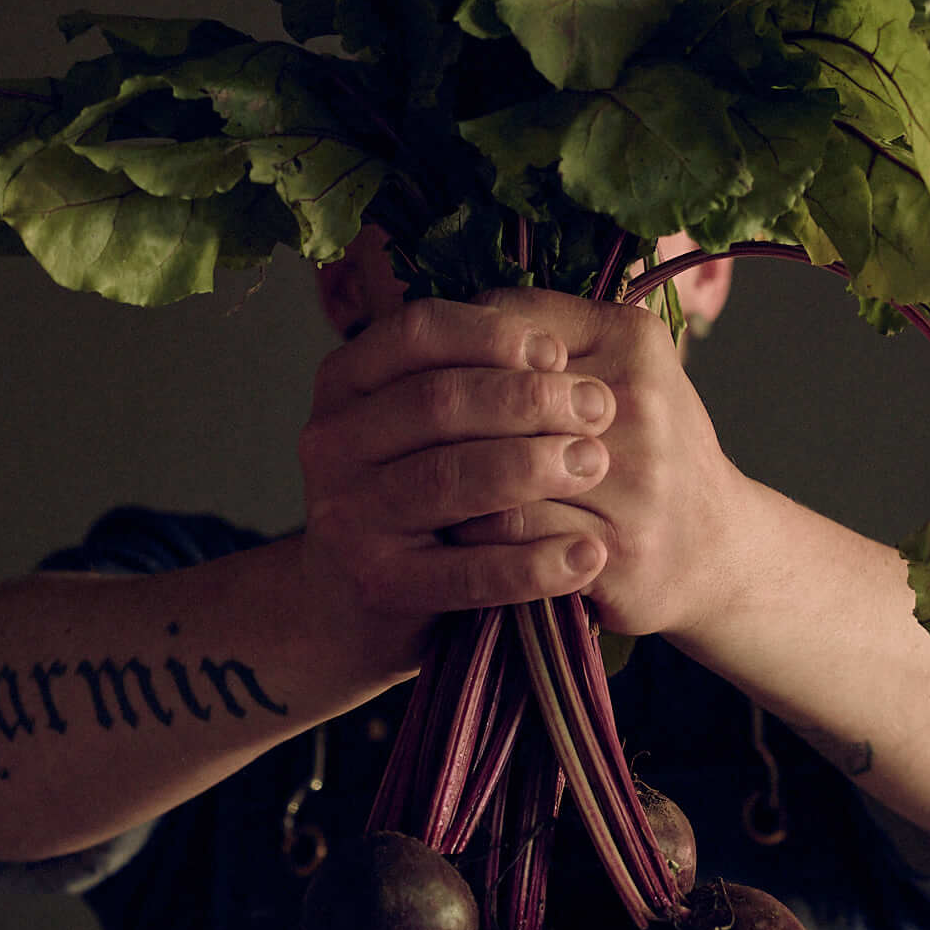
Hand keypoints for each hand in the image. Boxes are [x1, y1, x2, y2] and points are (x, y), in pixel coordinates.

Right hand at [297, 296, 619, 671]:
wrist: (358, 596)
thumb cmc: (417, 486)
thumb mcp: (423, 420)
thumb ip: (474, 374)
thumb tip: (562, 350)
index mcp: (345, 381)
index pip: (417, 333)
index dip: (493, 335)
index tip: (560, 352)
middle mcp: (331, 442)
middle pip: (437, 402)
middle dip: (528, 399)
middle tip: (599, 407)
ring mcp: (346, 517)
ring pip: (447, 479)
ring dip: (531, 467)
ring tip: (595, 463)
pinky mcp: (377, 585)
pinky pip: (465, 572)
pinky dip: (531, 564)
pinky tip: (586, 554)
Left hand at [447, 287, 742, 642]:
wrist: (718, 549)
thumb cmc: (647, 451)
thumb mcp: (621, 371)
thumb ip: (550, 336)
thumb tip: (447, 321)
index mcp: (633, 339)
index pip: (509, 322)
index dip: (458, 347)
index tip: (439, 372)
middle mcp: (638, 403)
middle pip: (496, 393)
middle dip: (443, 417)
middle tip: (410, 432)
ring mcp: (633, 481)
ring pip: (493, 465)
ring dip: (450, 476)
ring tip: (428, 481)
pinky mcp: (617, 550)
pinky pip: (510, 531)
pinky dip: (474, 529)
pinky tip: (462, 527)